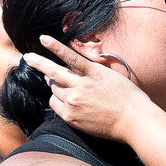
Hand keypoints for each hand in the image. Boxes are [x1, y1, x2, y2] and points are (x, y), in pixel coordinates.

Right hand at [23, 35, 149, 141]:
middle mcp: (71, 100)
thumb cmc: (116, 126)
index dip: (58, 95)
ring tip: (30, 57)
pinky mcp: (92, 72)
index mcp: (69, 115)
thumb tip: (68, 102)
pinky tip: (44, 39)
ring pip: (55, 72)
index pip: (54, 100)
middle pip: (54, 86)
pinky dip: (55, 47)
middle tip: (51, 75)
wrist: (135, 120)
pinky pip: (70, 57)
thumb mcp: (89, 126)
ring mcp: (80, 85)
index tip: (63, 91)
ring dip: (41, 63)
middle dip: (54, 81)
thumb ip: (76, 114)